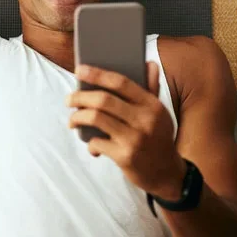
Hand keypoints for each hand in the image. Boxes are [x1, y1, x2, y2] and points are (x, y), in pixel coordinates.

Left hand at [66, 62, 186, 200]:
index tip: (79, 70)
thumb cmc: (158, 138)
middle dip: (79, 97)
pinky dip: (90, 144)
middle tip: (69, 100)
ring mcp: (135, 139)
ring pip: (95, 119)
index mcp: (152, 105)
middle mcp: (145, 120)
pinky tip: (92, 146)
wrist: (168, 174)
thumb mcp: (159, 113)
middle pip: (103, 100)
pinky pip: (97, 143)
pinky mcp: (125, 157)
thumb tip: (149, 62)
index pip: (121, 82)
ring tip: (72, 120)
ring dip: (77, 117)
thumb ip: (151, 88)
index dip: (97, 74)